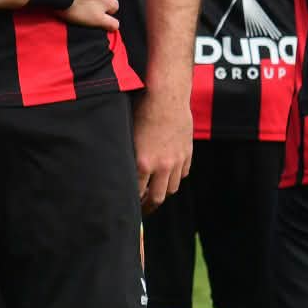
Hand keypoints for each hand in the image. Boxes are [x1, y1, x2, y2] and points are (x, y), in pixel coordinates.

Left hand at [133, 89, 192, 211]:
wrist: (167, 97)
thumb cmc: (142, 110)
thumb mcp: (128, 134)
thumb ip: (128, 155)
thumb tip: (121, 170)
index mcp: (143, 163)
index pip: (136, 192)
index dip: (132, 202)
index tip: (128, 206)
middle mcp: (162, 166)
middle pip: (157, 198)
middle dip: (148, 207)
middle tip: (142, 210)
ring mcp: (177, 161)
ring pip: (172, 188)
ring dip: (163, 192)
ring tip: (155, 193)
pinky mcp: (187, 153)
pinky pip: (183, 173)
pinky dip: (176, 177)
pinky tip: (168, 174)